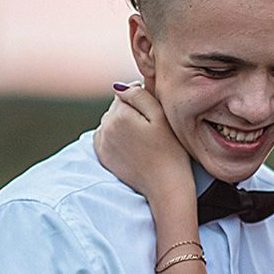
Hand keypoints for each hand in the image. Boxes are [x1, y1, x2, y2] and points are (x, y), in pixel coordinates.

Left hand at [94, 83, 193, 205]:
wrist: (166, 186)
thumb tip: (120, 87)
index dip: (142, 101)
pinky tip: (132, 146)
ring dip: (123, 124)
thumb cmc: (170, 151)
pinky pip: (105, 136)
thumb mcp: (162, 116)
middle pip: (116, 107)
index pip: (126, 93)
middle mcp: (106, 127)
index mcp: (120, 114)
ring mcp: (102, 143)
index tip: (155, 116)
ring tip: (142, 139)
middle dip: (131, 112)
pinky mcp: (103, 156)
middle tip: (151, 129)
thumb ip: (140, 95)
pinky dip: (115, 137)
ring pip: (110, 121)